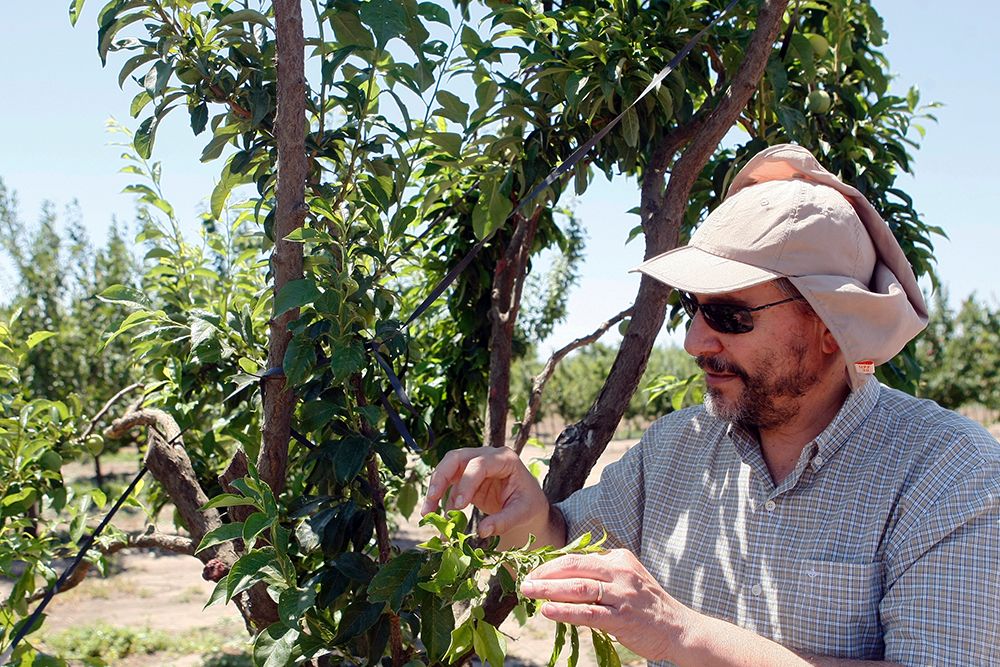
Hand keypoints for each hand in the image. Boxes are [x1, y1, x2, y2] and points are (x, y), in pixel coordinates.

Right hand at [419, 446, 551, 542]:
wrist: (526, 505)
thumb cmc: (528, 505)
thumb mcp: (523, 513)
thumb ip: (505, 521)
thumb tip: (483, 531)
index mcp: (505, 459)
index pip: (480, 464)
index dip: (467, 483)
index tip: (459, 506)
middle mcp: (487, 455)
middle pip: (456, 457)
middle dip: (441, 477)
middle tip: (432, 498)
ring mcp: (473, 464)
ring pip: (446, 468)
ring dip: (434, 489)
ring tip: (427, 513)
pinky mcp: (464, 477)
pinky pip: (446, 483)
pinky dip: (437, 498)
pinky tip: (432, 514)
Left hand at [519, 548, 695, 662]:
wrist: (678, 628)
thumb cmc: (646, 605)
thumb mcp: (626, 580)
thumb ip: (600, 576)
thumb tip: (561, 580)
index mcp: (619, 559)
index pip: (579, 558)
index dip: (553, 565)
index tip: (534, 572)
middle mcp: (620, 572)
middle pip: (575, 567)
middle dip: (546, 573)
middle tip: (525, 580)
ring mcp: (622, 595)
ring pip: (579, 588)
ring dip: (549, 590)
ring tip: (529, 592)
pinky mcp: (622, 618)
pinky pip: (588, 613)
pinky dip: (565, 611)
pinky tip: (547, 611)